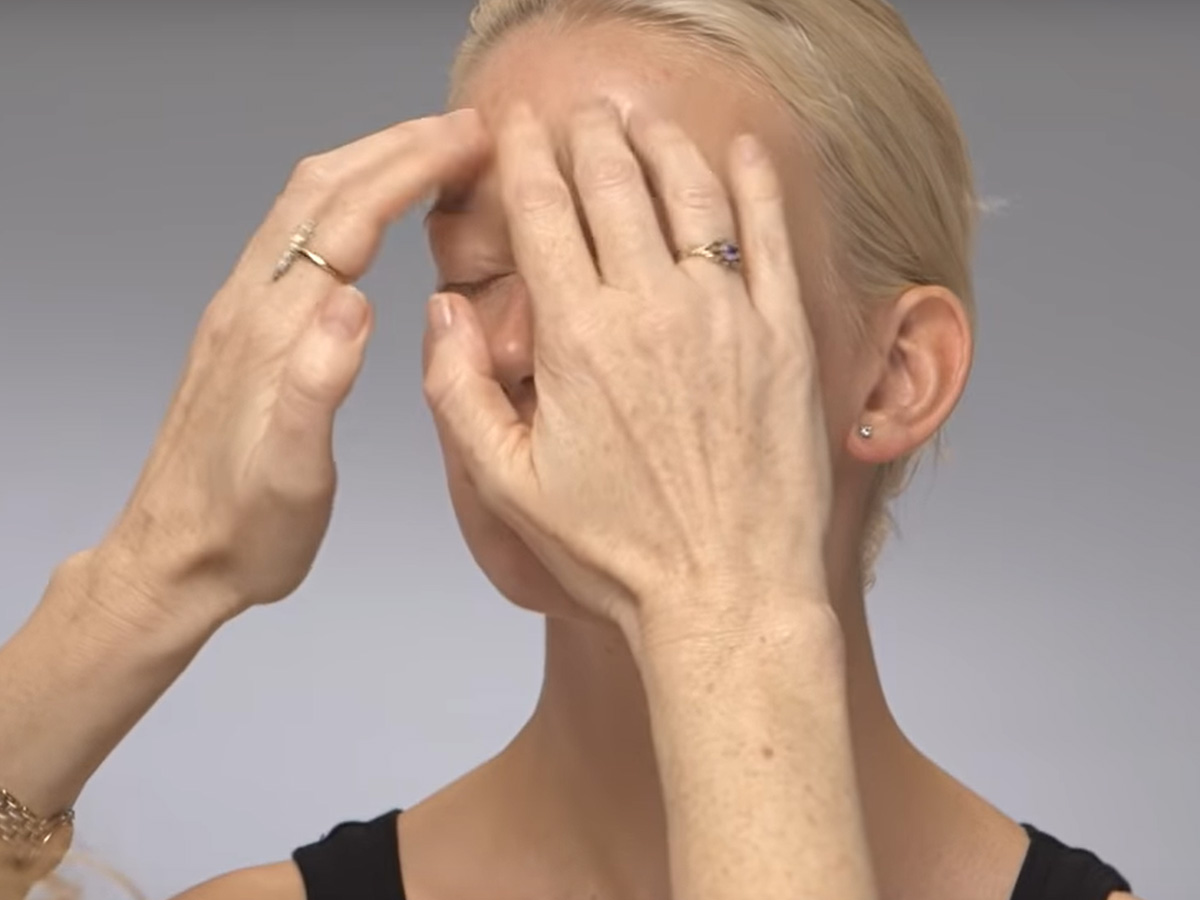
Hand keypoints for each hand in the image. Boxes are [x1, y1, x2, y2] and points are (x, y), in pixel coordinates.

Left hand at [95, 110, 488, 627]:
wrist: (179, 557)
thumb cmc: (246, 529)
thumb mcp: (292, 475)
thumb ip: (317, 385)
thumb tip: (354, 300)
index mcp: (273, 331)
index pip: (346, 217)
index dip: (409, 167)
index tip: (468, 141)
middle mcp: (252, 305)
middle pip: (322, 189)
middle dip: (396, 145)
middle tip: (465, 129)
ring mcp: (245, 312)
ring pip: (305, 205)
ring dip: (371, 163)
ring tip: (432, 152)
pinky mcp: (248, 329)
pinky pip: (297, 236)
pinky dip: (348, 201)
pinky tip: (374, 215)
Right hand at [423, 102, 832, 649]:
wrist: (726, 596)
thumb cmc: (616, 552)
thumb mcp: (507, 485)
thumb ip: (459, 391)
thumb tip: (441, 311)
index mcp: (577, 337)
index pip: (542, 212)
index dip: (525, 155)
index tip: (516, 122)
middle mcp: (651, 308)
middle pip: (615, 185)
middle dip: (591, 134)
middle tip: (581, 110)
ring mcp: (725, 317)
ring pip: (692, 195)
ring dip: (663, 144)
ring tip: (644, 119)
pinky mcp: (782, 338)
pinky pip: (771, 238)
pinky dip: (756, 184)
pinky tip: (744, 151)